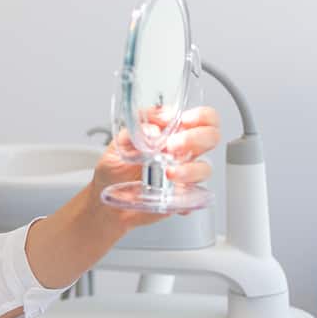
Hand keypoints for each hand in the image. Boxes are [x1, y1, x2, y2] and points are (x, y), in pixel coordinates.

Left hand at [90, 106, 221, 228]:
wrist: (105, 201)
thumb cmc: (115, 169)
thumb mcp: (119, 142)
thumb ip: (135, 130)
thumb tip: (153, 130)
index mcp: (173, 133)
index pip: (202, 118)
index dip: (201, 116)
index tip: (185, 120)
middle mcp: (183, 152)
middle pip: (211, 138)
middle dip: (195, 138)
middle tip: (172, 145)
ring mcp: (184, 175)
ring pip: (205, 168)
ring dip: (189, 169)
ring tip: (168, 172)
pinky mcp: (181, 197)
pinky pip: (194, 198)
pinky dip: (186, 198)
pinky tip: (171, 196)